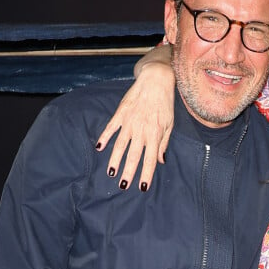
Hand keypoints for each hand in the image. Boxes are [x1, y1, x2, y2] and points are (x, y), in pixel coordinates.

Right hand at [95, 46, 174, 190]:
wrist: (156, 80)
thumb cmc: (165, 103)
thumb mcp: (169, 124)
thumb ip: (163, 144)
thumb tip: (160, 161)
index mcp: (155, 134)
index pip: (150, 159)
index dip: (146, 174)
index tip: (142, 187)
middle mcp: (141, 130)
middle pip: (133, 156)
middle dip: (128, 172)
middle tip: (123, 186)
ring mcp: (129, 122)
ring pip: (120, 145)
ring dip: (115, 160)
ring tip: (111, 173)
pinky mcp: (121, 113)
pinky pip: (111, 128)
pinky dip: (104, 137)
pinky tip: (98, 147)